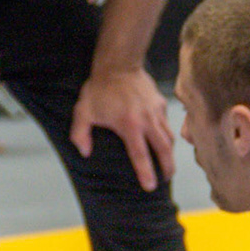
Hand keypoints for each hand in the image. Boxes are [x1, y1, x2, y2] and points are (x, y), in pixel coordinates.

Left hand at [70, 66, 174, 191]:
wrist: (119, 63)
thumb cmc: (100, 88)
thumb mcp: (83, 111)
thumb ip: (80, 134)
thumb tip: (84, 152)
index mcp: (129, 126)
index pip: (141, 155)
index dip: (146, 173)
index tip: (151, 187)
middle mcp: (147, 121)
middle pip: (164, 149)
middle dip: (167, 167)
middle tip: (166, 179)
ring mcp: (156, 111)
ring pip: (169, 137)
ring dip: (170, 152)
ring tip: (167, 163)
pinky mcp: (161, 103)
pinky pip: (166, 123)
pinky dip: (167, 134)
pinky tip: (162, 139)